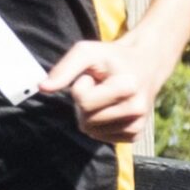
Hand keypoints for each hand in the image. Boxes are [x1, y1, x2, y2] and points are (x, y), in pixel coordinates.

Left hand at [40, 31, 167, 144]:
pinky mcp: (135, 135)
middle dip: (85, 103)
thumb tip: (42, 87)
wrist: (147, 64)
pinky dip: (100, 124)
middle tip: (101, 87)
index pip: (83, 102)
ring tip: (107, 96)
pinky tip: (112, 108)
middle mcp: (136, 109)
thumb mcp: (88, 52)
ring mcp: (137, 125)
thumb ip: (64, 68)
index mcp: (128, 86)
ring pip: (91, 131)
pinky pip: (101, 138)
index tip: (95, 77)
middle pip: (86, 121)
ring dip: (91, 114)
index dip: (81, 87)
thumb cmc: (112, 58)